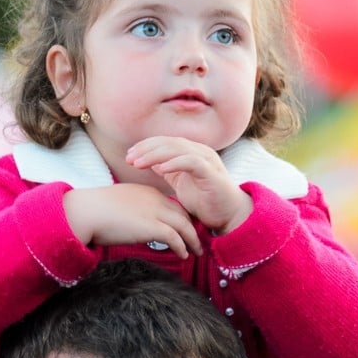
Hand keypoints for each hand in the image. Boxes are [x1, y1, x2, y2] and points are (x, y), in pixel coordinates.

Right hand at [63, 184, 202, 258]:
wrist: (86, 211)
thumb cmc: (93, 211)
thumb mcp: (117, 204)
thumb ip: (130, 212)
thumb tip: (130, 225)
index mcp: (146, 192)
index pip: (172, 204)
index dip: (181, 217)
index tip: (185, 229)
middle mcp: (154, 199)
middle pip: (182, 213)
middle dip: (192, 227)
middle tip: (197, 240)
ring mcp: (154, 212)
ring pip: (184, 225)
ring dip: (192, 240)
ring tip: (196, 251)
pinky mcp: (152, 226)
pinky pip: (175, 237)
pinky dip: (182, 246)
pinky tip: (184, 255)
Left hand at [126, 137, 252, 232]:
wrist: (228, 215)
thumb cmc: (204, 200)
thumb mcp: (181, 183)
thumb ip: (168, 171)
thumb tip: (150, 162)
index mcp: (191, 153)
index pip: (165, 142)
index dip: (145, 146)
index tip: (128, 156)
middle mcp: (200, 152)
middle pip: (169, 142)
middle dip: (146, 149)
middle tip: (129, 159)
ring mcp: (207, 161)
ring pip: (178, 149)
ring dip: (155, 155)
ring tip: (138, 163)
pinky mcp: (212, 173)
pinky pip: (192, 162)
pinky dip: (175, 163)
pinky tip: (160, 169)